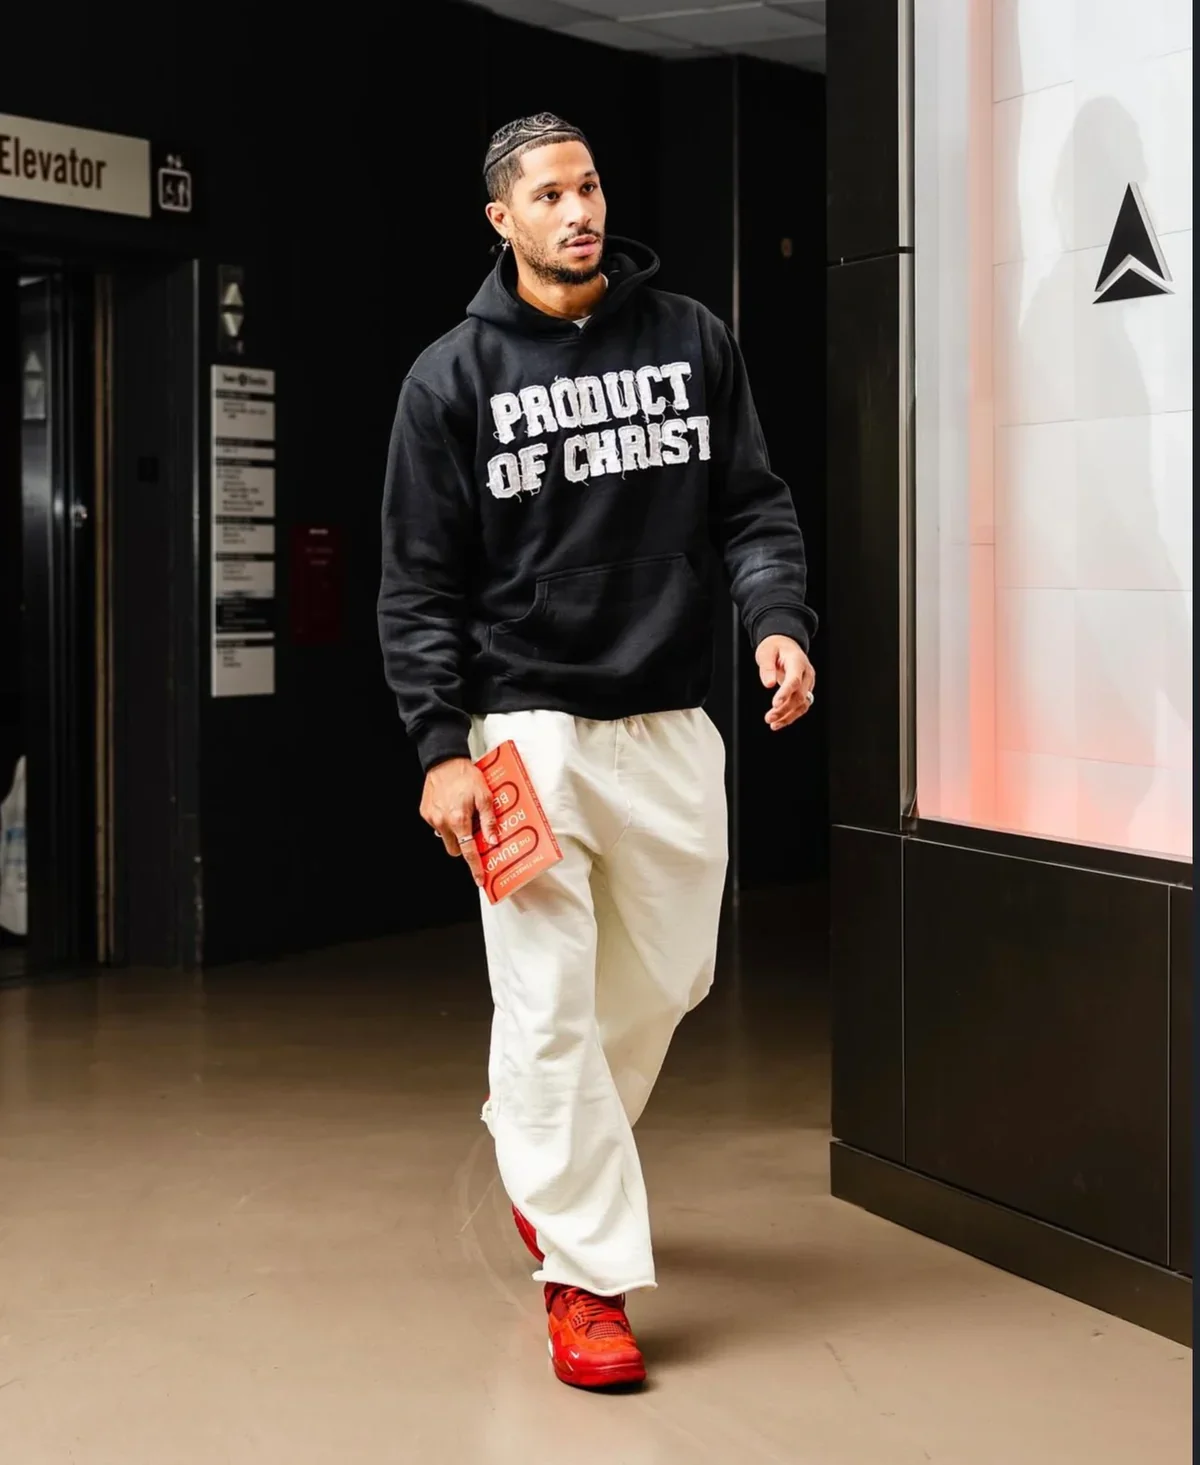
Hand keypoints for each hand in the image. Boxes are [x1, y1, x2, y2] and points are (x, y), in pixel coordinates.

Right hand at [420, 758, 499, 888]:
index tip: (480, 879)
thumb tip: (493, 840)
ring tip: (463, 814)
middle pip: (456, 848)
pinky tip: (453, 806)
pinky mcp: (425, 812)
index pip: (469, 852)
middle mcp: (443, 822)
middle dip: (465, 845)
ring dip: (455, 832)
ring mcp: (432, 818)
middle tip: (474, 832)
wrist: (444, 760)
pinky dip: (446, 821)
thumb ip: (489, 820)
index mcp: (459, 820)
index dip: (475, 867)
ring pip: (446, 837)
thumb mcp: (485, 796)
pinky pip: (438, 826)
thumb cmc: (465, 775)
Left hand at [755, 635, 815, 731]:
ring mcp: (808, 683)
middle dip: (784, 709)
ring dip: (788, 716)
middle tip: (768, 717)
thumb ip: (767, 667)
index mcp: (798, 661)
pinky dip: (790, 716)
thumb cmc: (775, 647)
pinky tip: (778, 723)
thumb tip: (768, 684)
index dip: (785, 693)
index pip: (795, 680)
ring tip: (773, 724)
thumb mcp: (766, 652)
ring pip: (802, 704)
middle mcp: (806, 673)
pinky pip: (801, 706)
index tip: (775, 704)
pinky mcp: (805, 690)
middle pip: (799, 695)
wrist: (785, 645)